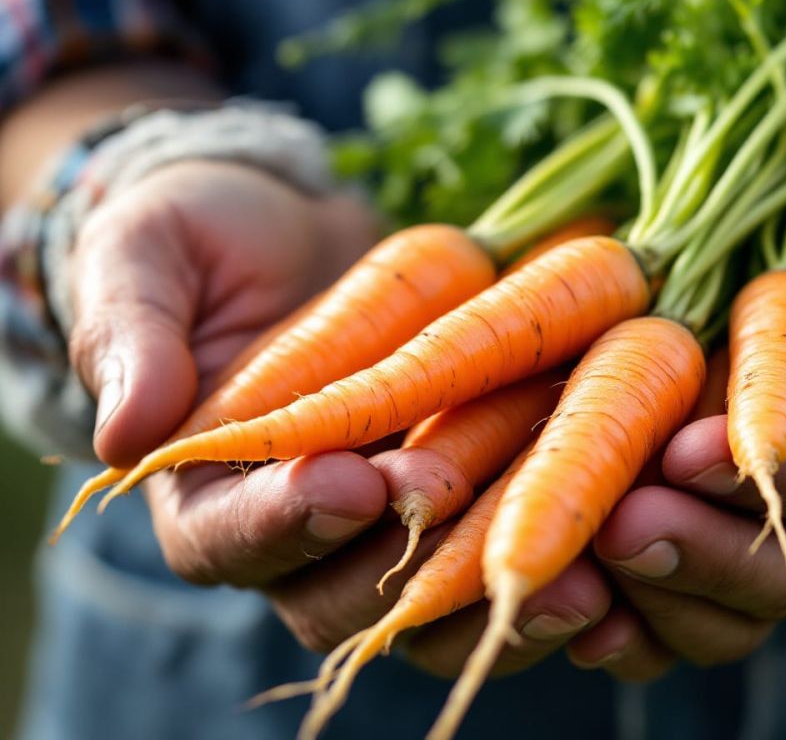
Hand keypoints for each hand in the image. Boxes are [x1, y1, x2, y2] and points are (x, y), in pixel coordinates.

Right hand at [70, 158, 612, 672]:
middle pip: (338, 594)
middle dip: (401, 554)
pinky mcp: (463, 508)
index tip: (345, 476)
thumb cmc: (206, 241)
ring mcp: (386, 531)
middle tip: (450, 496)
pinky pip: (495, 568)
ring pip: (428, 606)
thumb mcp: (150, 257)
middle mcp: (299, 537)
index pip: (231, 538)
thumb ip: (132, 334)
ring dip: (490, 591)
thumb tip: (124, 432)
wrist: (299, 233)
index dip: (285, 519)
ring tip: (564, 570)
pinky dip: (546, 572)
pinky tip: (606, 563)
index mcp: (208, 495)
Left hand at [565, 173, 785, 677]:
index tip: (696, 450)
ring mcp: (771, 549)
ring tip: (579, 557)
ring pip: (723, 618)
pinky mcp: (708, 549)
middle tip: (620, 522)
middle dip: (700, 553)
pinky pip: (670, 621)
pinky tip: (571, 611)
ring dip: (650, 597)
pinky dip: (621, 628)